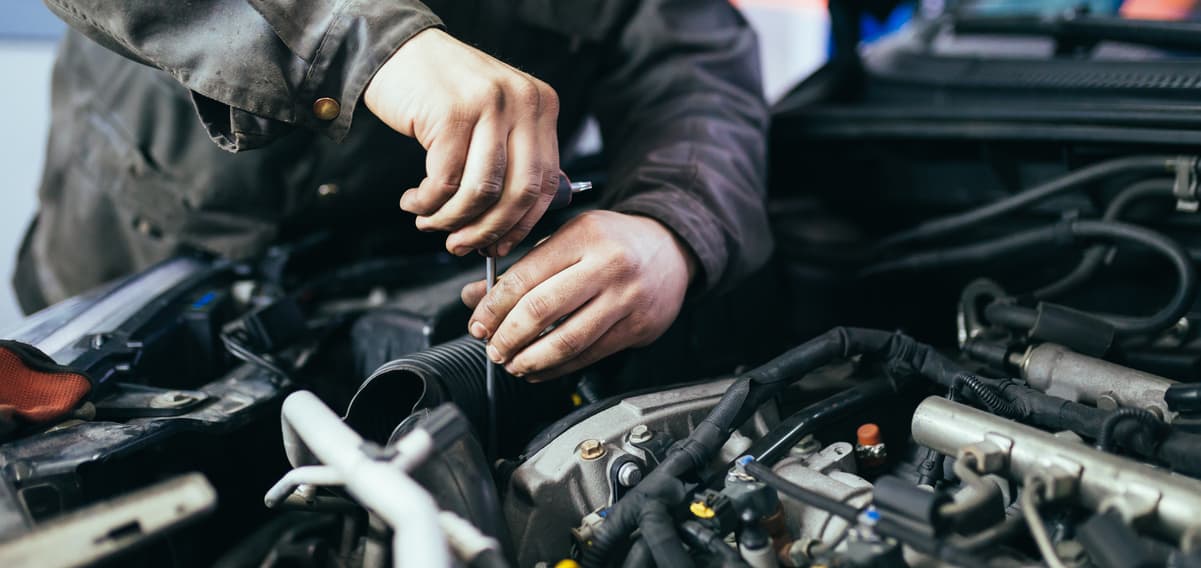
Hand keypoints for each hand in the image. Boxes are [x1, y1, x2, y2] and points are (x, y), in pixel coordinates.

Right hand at [364, 28, 560, 256]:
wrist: (398, 50)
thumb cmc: (443, 94)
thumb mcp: (492, 119)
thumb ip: (510, 160)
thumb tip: (510, 229)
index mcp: (541, 106)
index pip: (547, 182)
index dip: (522, 224)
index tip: (499, 245)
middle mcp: (523, 102)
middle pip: (519, 192)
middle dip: (487, 230)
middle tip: (460, 245)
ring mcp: (489, 105)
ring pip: (481, 192)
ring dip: (451, 219)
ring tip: (429, 223)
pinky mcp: (452, 113)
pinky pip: (444, 181)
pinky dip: (426, 203)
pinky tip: (414, 202)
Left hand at [461, 211, 696, 381]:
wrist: (671, 249)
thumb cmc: (614, 242)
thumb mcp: (569, 238)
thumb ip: (524, 267)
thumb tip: (477, 297)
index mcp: (584, 236)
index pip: (526, 276)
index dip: (494, 306)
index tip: (478, 323)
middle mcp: (608, 265)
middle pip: (543, 310)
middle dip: (508, 336)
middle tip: (492, 347)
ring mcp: (626, 299)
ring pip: (567, 340)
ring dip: (531, 359)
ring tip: (512, 363)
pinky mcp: (638, 327)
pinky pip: (590, 356)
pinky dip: (557, 369)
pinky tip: (539, 369)